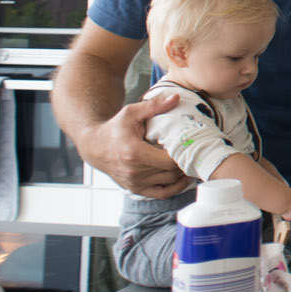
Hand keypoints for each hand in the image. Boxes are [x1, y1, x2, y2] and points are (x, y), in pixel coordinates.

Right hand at [76, 90, 191, 196]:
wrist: (95, 147)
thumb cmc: (114, 128)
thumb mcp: (131, 113)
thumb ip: (154, 106)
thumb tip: (176, 98)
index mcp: (134, 153)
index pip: (169, 160)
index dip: (183, 153)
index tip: (191, 143)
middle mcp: (134, 171)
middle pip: (172, 172)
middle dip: (186, 162)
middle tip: (196, 151)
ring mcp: (134, 183)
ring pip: (170, 182)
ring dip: (183, 173)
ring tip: (191, 160)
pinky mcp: (135, 189)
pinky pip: (162, 193)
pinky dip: (175, 187)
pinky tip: (183, 177)